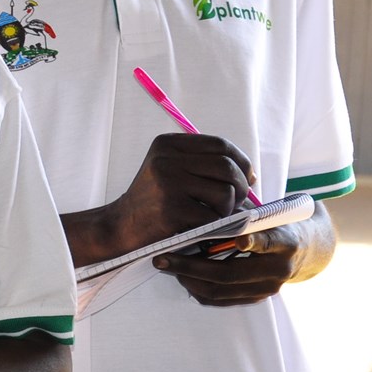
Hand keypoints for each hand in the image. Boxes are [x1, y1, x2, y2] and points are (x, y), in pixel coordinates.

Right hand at [102, 133, 255, 254]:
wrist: (120, 226)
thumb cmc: (153, 201)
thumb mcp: (171, 170)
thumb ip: (205, 165)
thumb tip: (251, 175)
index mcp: (168, 144)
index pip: (221, 145)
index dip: (241, 162)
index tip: (247, 178)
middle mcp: (166, 159)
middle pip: (227, 167)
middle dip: (241, 187)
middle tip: (237, 202)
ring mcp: (168, 183)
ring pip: (225, 192)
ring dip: (228, 209)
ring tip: (214, 215)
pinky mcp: (171, 209)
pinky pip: (214, 217)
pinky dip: (216, 225)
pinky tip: (202, 227)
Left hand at [153, 217, 312, 306]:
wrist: (302, 251)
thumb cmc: (275, 225)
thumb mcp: (267, 215)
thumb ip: (244, 216)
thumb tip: (208, 214)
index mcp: (284, 243)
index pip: (269, 242)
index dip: (255, 242)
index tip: (240, 240)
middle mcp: (278, 270)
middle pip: (229, 273)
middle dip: (190, 267)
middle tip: (162, 258)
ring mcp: (267, 289)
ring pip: (220, 291)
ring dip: (189, 280)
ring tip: (167, 266)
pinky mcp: (257, 299)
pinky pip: (221, 300)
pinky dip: (198, 289)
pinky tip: (182, 276)